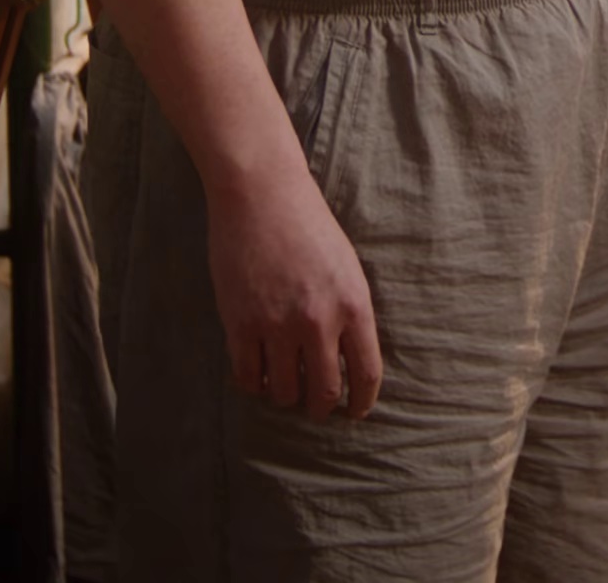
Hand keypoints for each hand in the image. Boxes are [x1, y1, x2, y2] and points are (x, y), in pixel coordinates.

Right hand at [209, 170, 382, 419]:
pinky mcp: (241, 323)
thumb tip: (348, 361)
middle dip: (320, 409)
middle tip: (315, 408)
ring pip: (284, 392)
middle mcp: (318, 321)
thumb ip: (349, 314)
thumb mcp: (347, 268)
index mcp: (353, 305)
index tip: (355, 413)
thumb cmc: (308, 225)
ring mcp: (277, 324)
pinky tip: (257, 376)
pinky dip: (254, 384)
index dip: (362, 403)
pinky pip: (248, 376)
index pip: (366, 374)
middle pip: (324, 393)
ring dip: (285, 396)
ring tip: (284, 388)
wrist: (261, 194)